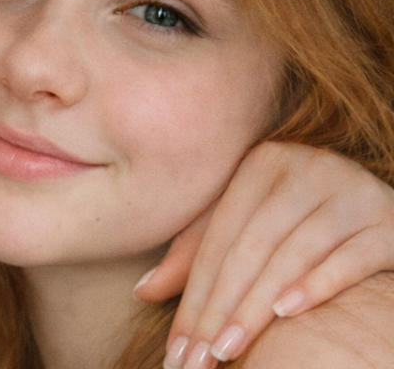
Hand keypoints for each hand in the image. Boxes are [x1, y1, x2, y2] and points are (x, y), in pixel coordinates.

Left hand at [133, 141, 393, 368]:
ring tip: (227, 347)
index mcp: (260, 164)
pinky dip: (315, 284)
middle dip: (219, 309)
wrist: (374, 205)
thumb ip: (195, 255)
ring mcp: (349, 189)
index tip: (177, 346)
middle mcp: (305, 166)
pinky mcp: (385, 217)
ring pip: (292, 253)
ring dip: (255, 306)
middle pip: (250, 247)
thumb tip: (143, 291)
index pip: (218, 237)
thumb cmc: (298, 223)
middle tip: (198, 359)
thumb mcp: (244, 227)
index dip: (193, 293)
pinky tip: (285, 314)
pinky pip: (348, 255)